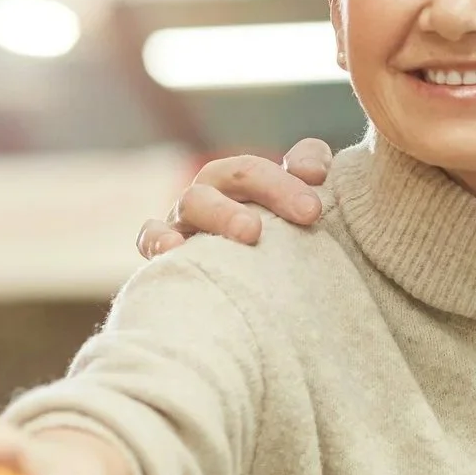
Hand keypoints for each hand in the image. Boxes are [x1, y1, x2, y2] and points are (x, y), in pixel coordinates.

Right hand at [137, 141, 333, 256]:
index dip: (302, 167)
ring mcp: (188, 219)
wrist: (258, 314)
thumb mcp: (308, 227)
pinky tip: (176, 250)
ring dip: (224, 212)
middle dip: (274, 187)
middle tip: (309, 213)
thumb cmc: (285, 262)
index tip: (325, 203)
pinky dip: (159, 238)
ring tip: (251, 233)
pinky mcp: (164, 251)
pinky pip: (150, 236)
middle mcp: (219, 192)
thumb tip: (314, 172)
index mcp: (255, 182)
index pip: (284, 160)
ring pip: (196, 200)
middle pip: (238, 172)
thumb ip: (320, 189)